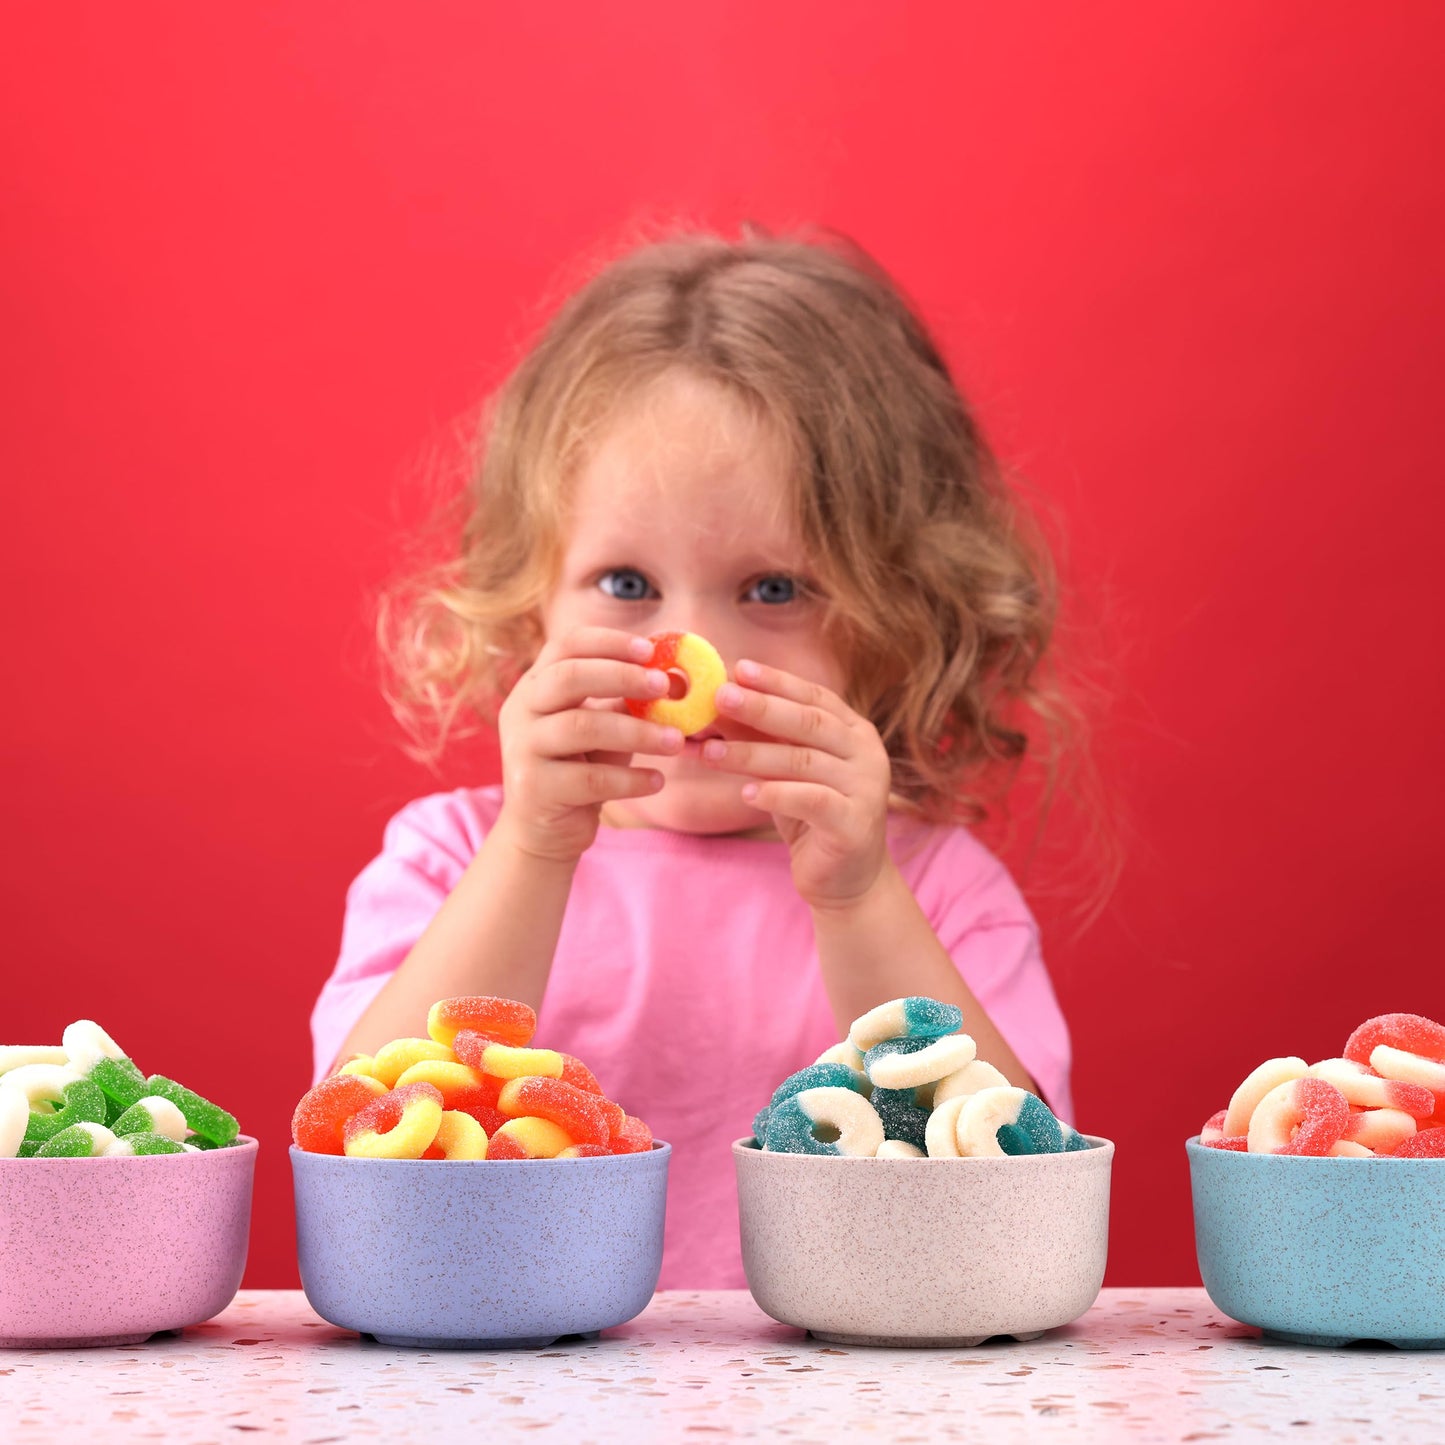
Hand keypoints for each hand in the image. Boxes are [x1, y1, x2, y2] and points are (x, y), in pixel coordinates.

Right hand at [494, 628, 682, 862]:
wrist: (544, 831)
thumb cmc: (580, 767)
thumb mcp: (604, 728)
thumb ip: (628, 701)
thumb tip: (677, 678)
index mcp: (536, 685)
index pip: (567, 646)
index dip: (609, 642)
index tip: (651, 650)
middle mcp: (521, 710)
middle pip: (569, 677)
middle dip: (623, 677)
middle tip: (666, 686)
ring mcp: (522, 748)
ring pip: (582, 727)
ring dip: (637, 732)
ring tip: (676, 741)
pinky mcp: (534, 787)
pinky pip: (590, 778)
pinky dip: (630, 779)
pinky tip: (657, 781)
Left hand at [700, 658, 892, 908]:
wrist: (846, 880)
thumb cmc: (811, 816)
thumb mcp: (784, 771)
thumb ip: (760, 738)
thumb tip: (711, 707)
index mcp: (853, 731)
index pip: (814, 697)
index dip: (776, 681)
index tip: (737, 668)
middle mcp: (866, 753)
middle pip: (809, 722)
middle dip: (761, 707)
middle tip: (720, 696)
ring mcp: (866, 788)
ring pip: (803, 761)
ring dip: (752, 754)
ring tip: (709, 753)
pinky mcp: (855, 824)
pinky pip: (812, 801)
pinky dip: (776, 794)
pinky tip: (745, 793)